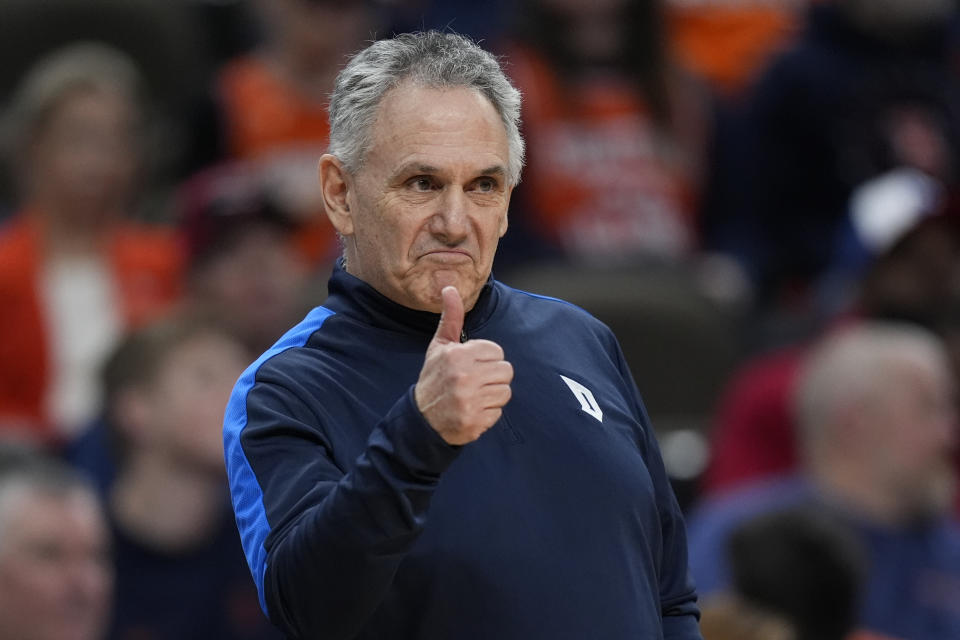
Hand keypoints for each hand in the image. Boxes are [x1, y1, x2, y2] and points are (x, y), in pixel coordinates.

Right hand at [415, 286, 512, 444]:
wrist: (421, 419)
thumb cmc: (434, 378)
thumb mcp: (440, 346)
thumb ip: (451, 317)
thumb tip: (450, 288)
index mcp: (457, 355)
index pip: (497, 352)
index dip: (487, 359)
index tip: (472, 365)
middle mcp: (464, 377)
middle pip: (506, 371)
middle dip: (493, 377)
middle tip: (475, 382)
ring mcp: (469, 401)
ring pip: (505, 392)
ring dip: (492, 395)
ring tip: (474, 396)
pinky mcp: (474, 422)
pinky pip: (498, 413)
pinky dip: (487, 414)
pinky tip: (472, 410)